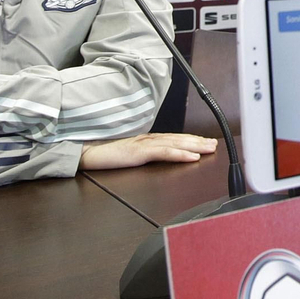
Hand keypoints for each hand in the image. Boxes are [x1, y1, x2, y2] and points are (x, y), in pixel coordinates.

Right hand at [79, 133, 217, 169]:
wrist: (85, 152)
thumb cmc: (103, 155)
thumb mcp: (127, 156)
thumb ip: (141, 155)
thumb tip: (154, 158)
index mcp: (145, 141)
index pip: (172, 139)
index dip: (190, 140)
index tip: (204, 142)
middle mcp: (147, 139)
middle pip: (178, 139)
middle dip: (198, 142)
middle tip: (214, 144)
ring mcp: (144, 144)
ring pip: (175, 144)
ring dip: (195, 146)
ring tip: (209, 148)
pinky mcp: (139, 152)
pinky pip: (164, 153)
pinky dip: (180, 154)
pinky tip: (192, 156)